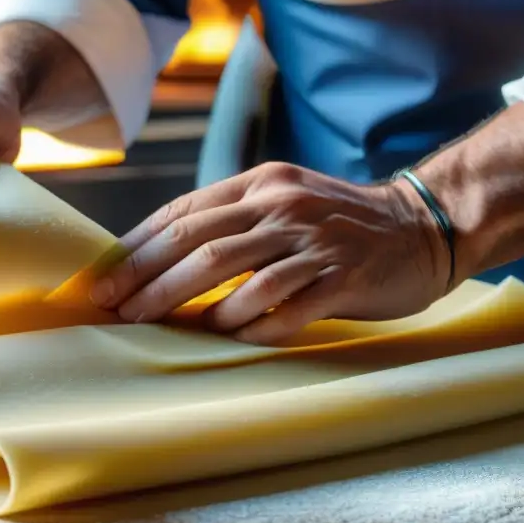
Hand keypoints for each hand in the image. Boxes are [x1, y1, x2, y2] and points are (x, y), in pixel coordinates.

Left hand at [89, 162, 449, 344]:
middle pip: (197, 242)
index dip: (134, 248)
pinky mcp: (344, 275)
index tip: (100, 280)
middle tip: (111, 308)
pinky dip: (248, 325)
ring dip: (185, 303)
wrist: (423, 225)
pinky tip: (222, 338)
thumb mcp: (282, 203)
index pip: (181, 213)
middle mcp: (282, 205)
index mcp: (259, 184)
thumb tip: (159, 261)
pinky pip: (284, 305)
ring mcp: (314, 240)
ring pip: (234, 271)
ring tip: (150, 326)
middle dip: (145, 278)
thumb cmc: (338, 225)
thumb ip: (231, 222)